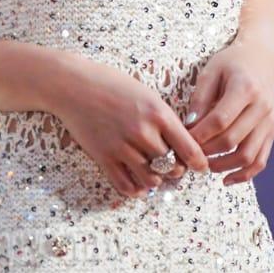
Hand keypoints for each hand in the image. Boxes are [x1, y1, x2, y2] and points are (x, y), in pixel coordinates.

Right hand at [44, 52, 211, 201]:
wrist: (72, 85)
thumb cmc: (110, 84)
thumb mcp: (145, 93)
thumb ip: (164, 118)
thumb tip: (181, 143)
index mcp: (158, 113)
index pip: (190, 149)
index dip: (199, 163)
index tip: (201, 167)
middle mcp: (143, 132)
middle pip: (173, 167)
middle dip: (177, 170)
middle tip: (174, 166)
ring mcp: (123, 147)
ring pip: (151, 180)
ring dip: (156, 180)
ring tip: (154, 173)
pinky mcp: (104, 158)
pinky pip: (127, 186)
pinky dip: (136, 190)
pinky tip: (138, 183)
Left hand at [183, 37, 273, 184]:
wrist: (261, 60)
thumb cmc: (231, 63)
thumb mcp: (211, 72)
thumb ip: (200, 99)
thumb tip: (189, 126)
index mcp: (245, 88)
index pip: (220, 120)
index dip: (201, 134)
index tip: (184, 140)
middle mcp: (261, 107)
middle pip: (233, 140)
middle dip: (208, 152)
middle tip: (190, 155)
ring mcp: (268, 122)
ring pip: (248, 155)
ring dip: (225, 166)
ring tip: (205, 167)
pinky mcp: (271, 132)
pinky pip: (261, 160)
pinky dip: (245, 174)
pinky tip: (227, 179)